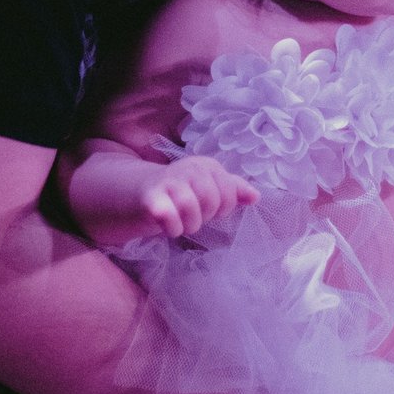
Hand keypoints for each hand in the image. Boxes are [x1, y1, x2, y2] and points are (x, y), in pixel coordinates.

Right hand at [138, 156, 258, 237]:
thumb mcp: (207, 189)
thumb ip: (232, 190)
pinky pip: (169, 216)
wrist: (136, 195)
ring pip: (192, 210)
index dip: (222, 208)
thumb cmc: (178, 194)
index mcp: (207, 166)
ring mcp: (169, 181)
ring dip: (188, 225)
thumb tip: (256, 196)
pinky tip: (168, 226)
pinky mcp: (150, 197)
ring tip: (180, 222)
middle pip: (213, 201)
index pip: (230, 192)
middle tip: (191, 216)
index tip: (207, 208)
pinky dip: (172, 227)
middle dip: (205, 217)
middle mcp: (189, 168)